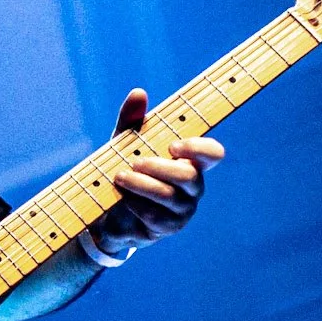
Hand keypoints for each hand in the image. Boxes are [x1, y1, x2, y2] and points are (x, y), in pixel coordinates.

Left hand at [93, 88, 224, 252]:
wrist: (109, 210)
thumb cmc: (126, 170)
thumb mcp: (124, 143)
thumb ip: (132, 119)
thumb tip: (139, 92)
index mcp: (190, 161)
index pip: (212, 153)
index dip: (198, 148)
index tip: (173, 145)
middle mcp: (193, 186)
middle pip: (189, 176)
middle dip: (159, 168)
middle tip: (134, 163)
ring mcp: (183, 209)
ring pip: (169, 197)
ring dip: (141, 185)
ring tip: (119, 177)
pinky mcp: (168, 228)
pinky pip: (155, 217)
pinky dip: (135, 204)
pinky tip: (122, 198)